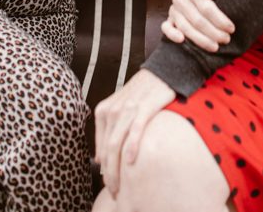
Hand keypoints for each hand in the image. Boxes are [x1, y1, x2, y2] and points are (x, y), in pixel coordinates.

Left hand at [94, 69, 174, 196]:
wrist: (163, 70)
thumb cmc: (142, 91)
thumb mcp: (120, 106)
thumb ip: (108, 130)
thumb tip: (100, 159)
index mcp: (104, 110)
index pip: (101, 148)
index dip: (104, 170)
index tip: (110, 185)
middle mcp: (113, 109)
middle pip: (108, 150)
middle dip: (110, 175)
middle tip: (116, 193)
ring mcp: (129, 108)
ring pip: (117, 144)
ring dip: (118, 168)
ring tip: (123, 187)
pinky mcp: (145, 107)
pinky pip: (136, 130)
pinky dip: (132, 147)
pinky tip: (131, 161)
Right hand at [161, 0, 234, 51]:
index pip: (206, 7)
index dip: (220, 20)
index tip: (231, 28)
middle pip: (197, 20)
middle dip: (213, 33)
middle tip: (226, 39)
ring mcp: (174, 10)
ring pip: (185, 27)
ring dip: (201, 39)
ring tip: (215, 46)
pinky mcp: (169, 19)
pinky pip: (166, 28)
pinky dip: (172, 35)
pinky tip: (182, 41)